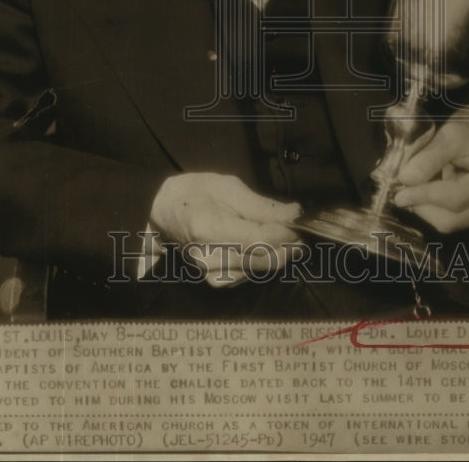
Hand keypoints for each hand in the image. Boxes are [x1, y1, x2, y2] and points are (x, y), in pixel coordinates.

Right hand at [150, 173, 303, 286]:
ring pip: (261, 269)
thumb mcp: (227, 186)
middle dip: (289, 246)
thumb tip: (294, 213)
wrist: (165, 212)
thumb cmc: (196, 193)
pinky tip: (270, 248)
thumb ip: (261, 204)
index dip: (284, 234)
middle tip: (303, 232)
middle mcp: (209, 257)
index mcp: (208, 228)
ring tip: (289, 237)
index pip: (257, 240)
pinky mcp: (216, 282)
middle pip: (263, 259)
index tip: (301, 223)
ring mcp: (211, 274)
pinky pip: (252, 275)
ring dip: (280, 255)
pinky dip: (266, 262)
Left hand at [392, 97, 468, 232]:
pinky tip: (437, 186)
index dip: (423, 197)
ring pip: (451, 223)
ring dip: (429, 205)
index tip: (398, 194)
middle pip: (452, 219)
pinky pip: (455, 220)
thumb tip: (405, 180)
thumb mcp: (451, 133)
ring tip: (427, 179)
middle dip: (423, 204)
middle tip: (404, 187)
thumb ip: (429, 157)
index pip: (456, 199)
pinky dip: (437, 208)